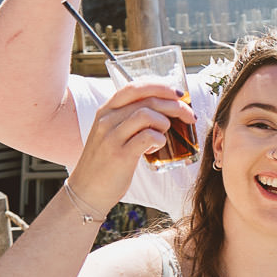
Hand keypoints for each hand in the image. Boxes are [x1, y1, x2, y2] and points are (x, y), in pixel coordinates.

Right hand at [73, 80, 194, 209]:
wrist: (87, 189)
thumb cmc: (106, 160)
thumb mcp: (113, 132)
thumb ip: (131, 118)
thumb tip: (166, 107)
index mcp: (106, 110)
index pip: (134, 86)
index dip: (160, 86)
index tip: (178, 93)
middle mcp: (107, 119)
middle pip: (147, 100)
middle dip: (175, 105)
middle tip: (190, 116)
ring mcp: (112, 137)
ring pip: (147, 115)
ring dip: (166, 122)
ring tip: (165, 134)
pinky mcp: (120, 154)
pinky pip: (148, 137)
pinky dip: (160, 139)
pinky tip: (156, 146)